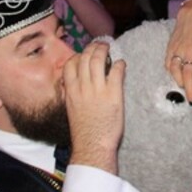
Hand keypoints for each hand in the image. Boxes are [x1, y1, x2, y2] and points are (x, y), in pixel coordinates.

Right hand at [64, 41, 126, 173]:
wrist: (92, 146)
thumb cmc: (83, 132)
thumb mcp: (72, 109)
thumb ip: (74, 95)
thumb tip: (76, 86)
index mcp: (71, 91)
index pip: (70, 64)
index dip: (77, 55)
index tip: (83, 54)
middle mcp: (83, 87)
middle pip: (85, 58)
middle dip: (92, 48)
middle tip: (99, 45)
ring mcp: (98, 89)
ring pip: (99, 60)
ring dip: (104, 51)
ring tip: (109, 48)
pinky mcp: (113, 94)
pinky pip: (116, 71)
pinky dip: (119, 64)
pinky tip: (121, 64)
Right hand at [164, 3, 191, 103]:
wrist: (191, 18)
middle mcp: (189, 52)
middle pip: (188, 74)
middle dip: (190, 90)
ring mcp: (178, 50)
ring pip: (175, 71)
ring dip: (180, 82)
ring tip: (185, 88)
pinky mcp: (169, 49)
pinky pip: (168, 65)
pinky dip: (172, 73)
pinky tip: (176, 76)